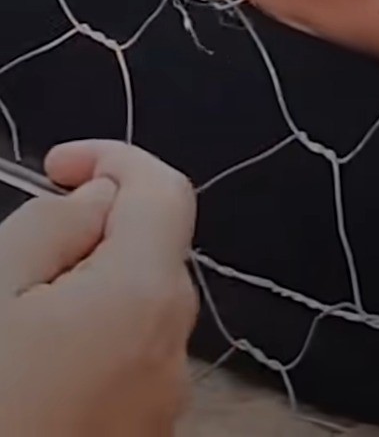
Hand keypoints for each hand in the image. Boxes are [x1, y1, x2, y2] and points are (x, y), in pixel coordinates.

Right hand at [0, 140, 199, 436]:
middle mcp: (173, 344)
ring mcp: (162, 398)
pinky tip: (26, 373)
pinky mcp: (143, 432)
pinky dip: (85, 344)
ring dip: (82, 293)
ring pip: (134, 310)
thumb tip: (99, 195)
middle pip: (150, 252)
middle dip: (89, 234)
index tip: (54, 164)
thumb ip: (49, 229)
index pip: (165, 190)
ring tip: (10, 325)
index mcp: (146, 295)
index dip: (114, 158)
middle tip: (11, 260)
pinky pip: (125, 363)